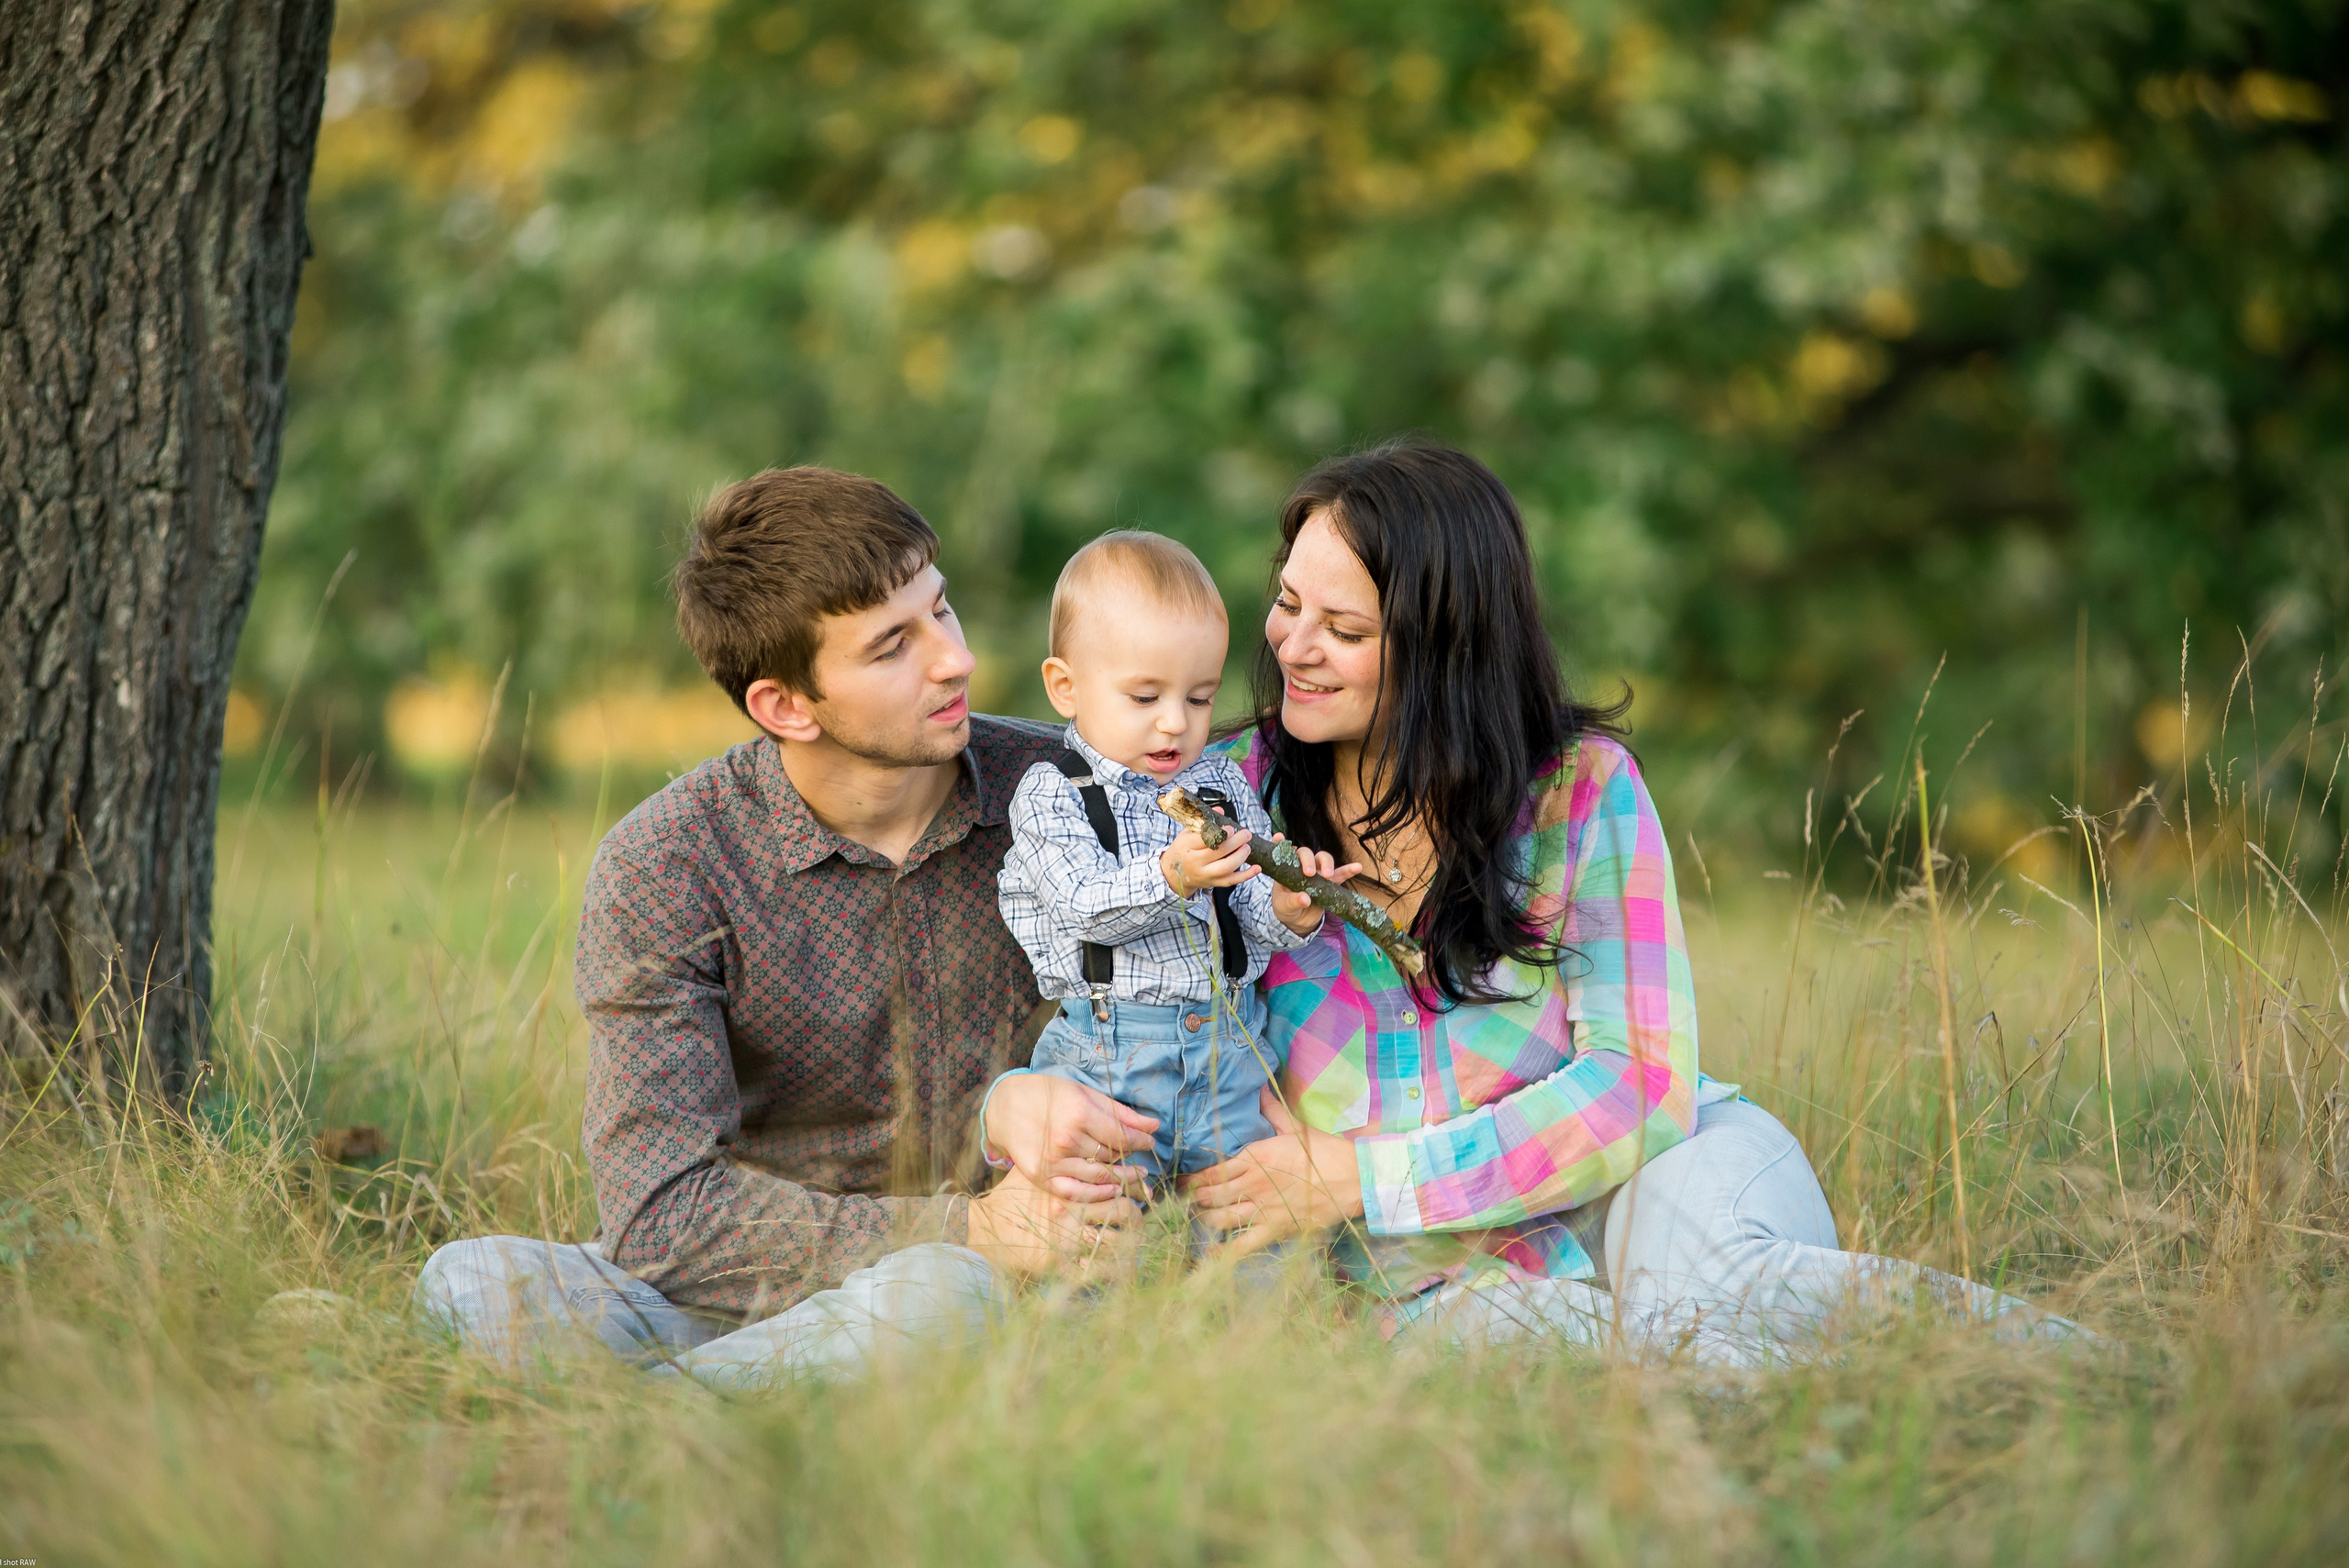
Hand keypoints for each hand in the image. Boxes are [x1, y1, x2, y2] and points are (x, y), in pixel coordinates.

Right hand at [965, 1169, 1141, 1277]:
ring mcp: (1065, 1241)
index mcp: (1068, 1186)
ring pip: (1118, 1245)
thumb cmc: (1008, 1198)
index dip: (1134, 1186)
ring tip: (1133, 1248)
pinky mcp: (1058, 1268)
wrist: (979, 1230)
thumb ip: (1061, 1162)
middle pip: (1125, 1213)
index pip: (1116, 1183)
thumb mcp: (1033, 1172)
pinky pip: (1097, 1274)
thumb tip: (1094, 1151)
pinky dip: (1111, 1275)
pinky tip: (1117, 1274)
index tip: (1142, 1187)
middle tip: (1138, 1221)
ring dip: (1130, 1248)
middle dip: (1137, 1218)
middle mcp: (1070, 1212)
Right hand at [983, 1070, 1157, 1200]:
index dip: (1140, 1142)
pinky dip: (1096, 1195)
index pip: (1122, 1137)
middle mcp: (1066, 1139)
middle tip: (1145, 1168)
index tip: (1150, 1143)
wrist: (1005, 1106)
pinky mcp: (1041, 1175)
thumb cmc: (1048, 1095)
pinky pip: (1075, 1192)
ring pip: (1098, 1177)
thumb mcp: (1084, 1094)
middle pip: (1111, 1157)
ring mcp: (1053, 1160)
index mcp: (1079, 1113)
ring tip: (1135, 1179)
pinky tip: (1111, 1191)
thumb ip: (1119, 1112)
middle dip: (1132, 1163)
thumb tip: (1153, 1126)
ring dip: (1121, 1181)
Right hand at [1159, 827, 1255, 897]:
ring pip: (1226, 867)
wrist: (1174, 875)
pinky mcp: (1213, 883)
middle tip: (1246, 833)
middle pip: (1218, 852)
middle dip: (1235, 842)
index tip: (1230, 828)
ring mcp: (1205, 874)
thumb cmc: (1183, 849)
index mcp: (1187, 846)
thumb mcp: (1186, 833)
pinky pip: (1231, 881)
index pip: (1204, 839)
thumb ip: (1203, 821)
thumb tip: (1221, 810)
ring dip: (1240, 856)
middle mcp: (1195, 862)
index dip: (1220, 833)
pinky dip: (1246, 875)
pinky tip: (1257, 868)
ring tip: (1247, 847)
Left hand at [1179, 1088, 1365, 1257]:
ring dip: (1205, 1220)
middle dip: (1193, 1200)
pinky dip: (1222, 1252)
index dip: (1192, 1179)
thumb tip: (1261, 1089)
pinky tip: (1210, 1254)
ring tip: (1200, 1220)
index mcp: (1253, 1158)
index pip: (1211, 1171)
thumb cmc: (1324, 1152)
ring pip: (1218, 1219)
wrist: (1352, 1178)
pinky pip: (1240, 1245)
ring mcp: (1261, 1209)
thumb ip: (1272, 1111)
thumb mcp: (1295, 1128)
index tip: (1181, 1182)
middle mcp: (1251, 1183)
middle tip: (1186, 1203)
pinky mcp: (1274, 1230)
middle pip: (1209, 1196)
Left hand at [1268, 838, 1362, 936]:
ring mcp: (1317, 872)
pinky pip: (1341, 874)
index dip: (1280, 843)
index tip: (1278, 837)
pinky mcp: (1330, 883)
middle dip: (1309, 860)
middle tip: (1309, 874)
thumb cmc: (1287, 908)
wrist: (1299, 921)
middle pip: (1306, 853)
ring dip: (1327, 864)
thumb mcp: (1285, 906)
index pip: (1284, 853)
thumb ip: (1294, 901)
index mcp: (1287, 869)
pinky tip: (1357, 867)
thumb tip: (1305, 898)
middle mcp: (1302, 866)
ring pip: (1324, 859)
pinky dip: (1349, 870)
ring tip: (1328, 875)